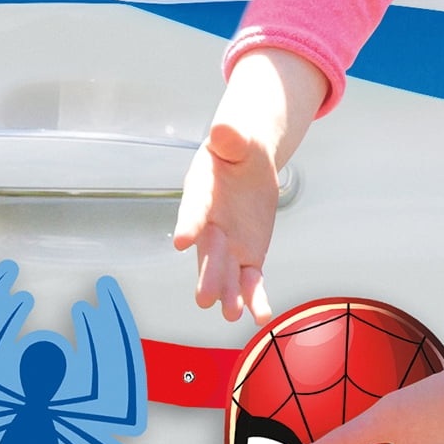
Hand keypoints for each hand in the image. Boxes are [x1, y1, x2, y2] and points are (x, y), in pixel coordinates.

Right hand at [173, 48, 327, 322]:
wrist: (248, 165)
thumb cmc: (236, 151)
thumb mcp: (237, 140)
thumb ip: (231, 137)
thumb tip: (225, 126)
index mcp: (202, 193)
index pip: (194, 209)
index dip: (188, 223)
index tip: (182, 239)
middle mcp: (210, 226)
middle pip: (208, 252)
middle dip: (208, 274)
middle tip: (206, 298)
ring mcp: (228, 246)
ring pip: (227, 274)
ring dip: (229, 294)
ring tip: (230, 314)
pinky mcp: (248, 258)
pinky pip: (251, 281)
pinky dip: (256, 298)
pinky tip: (262, 316)